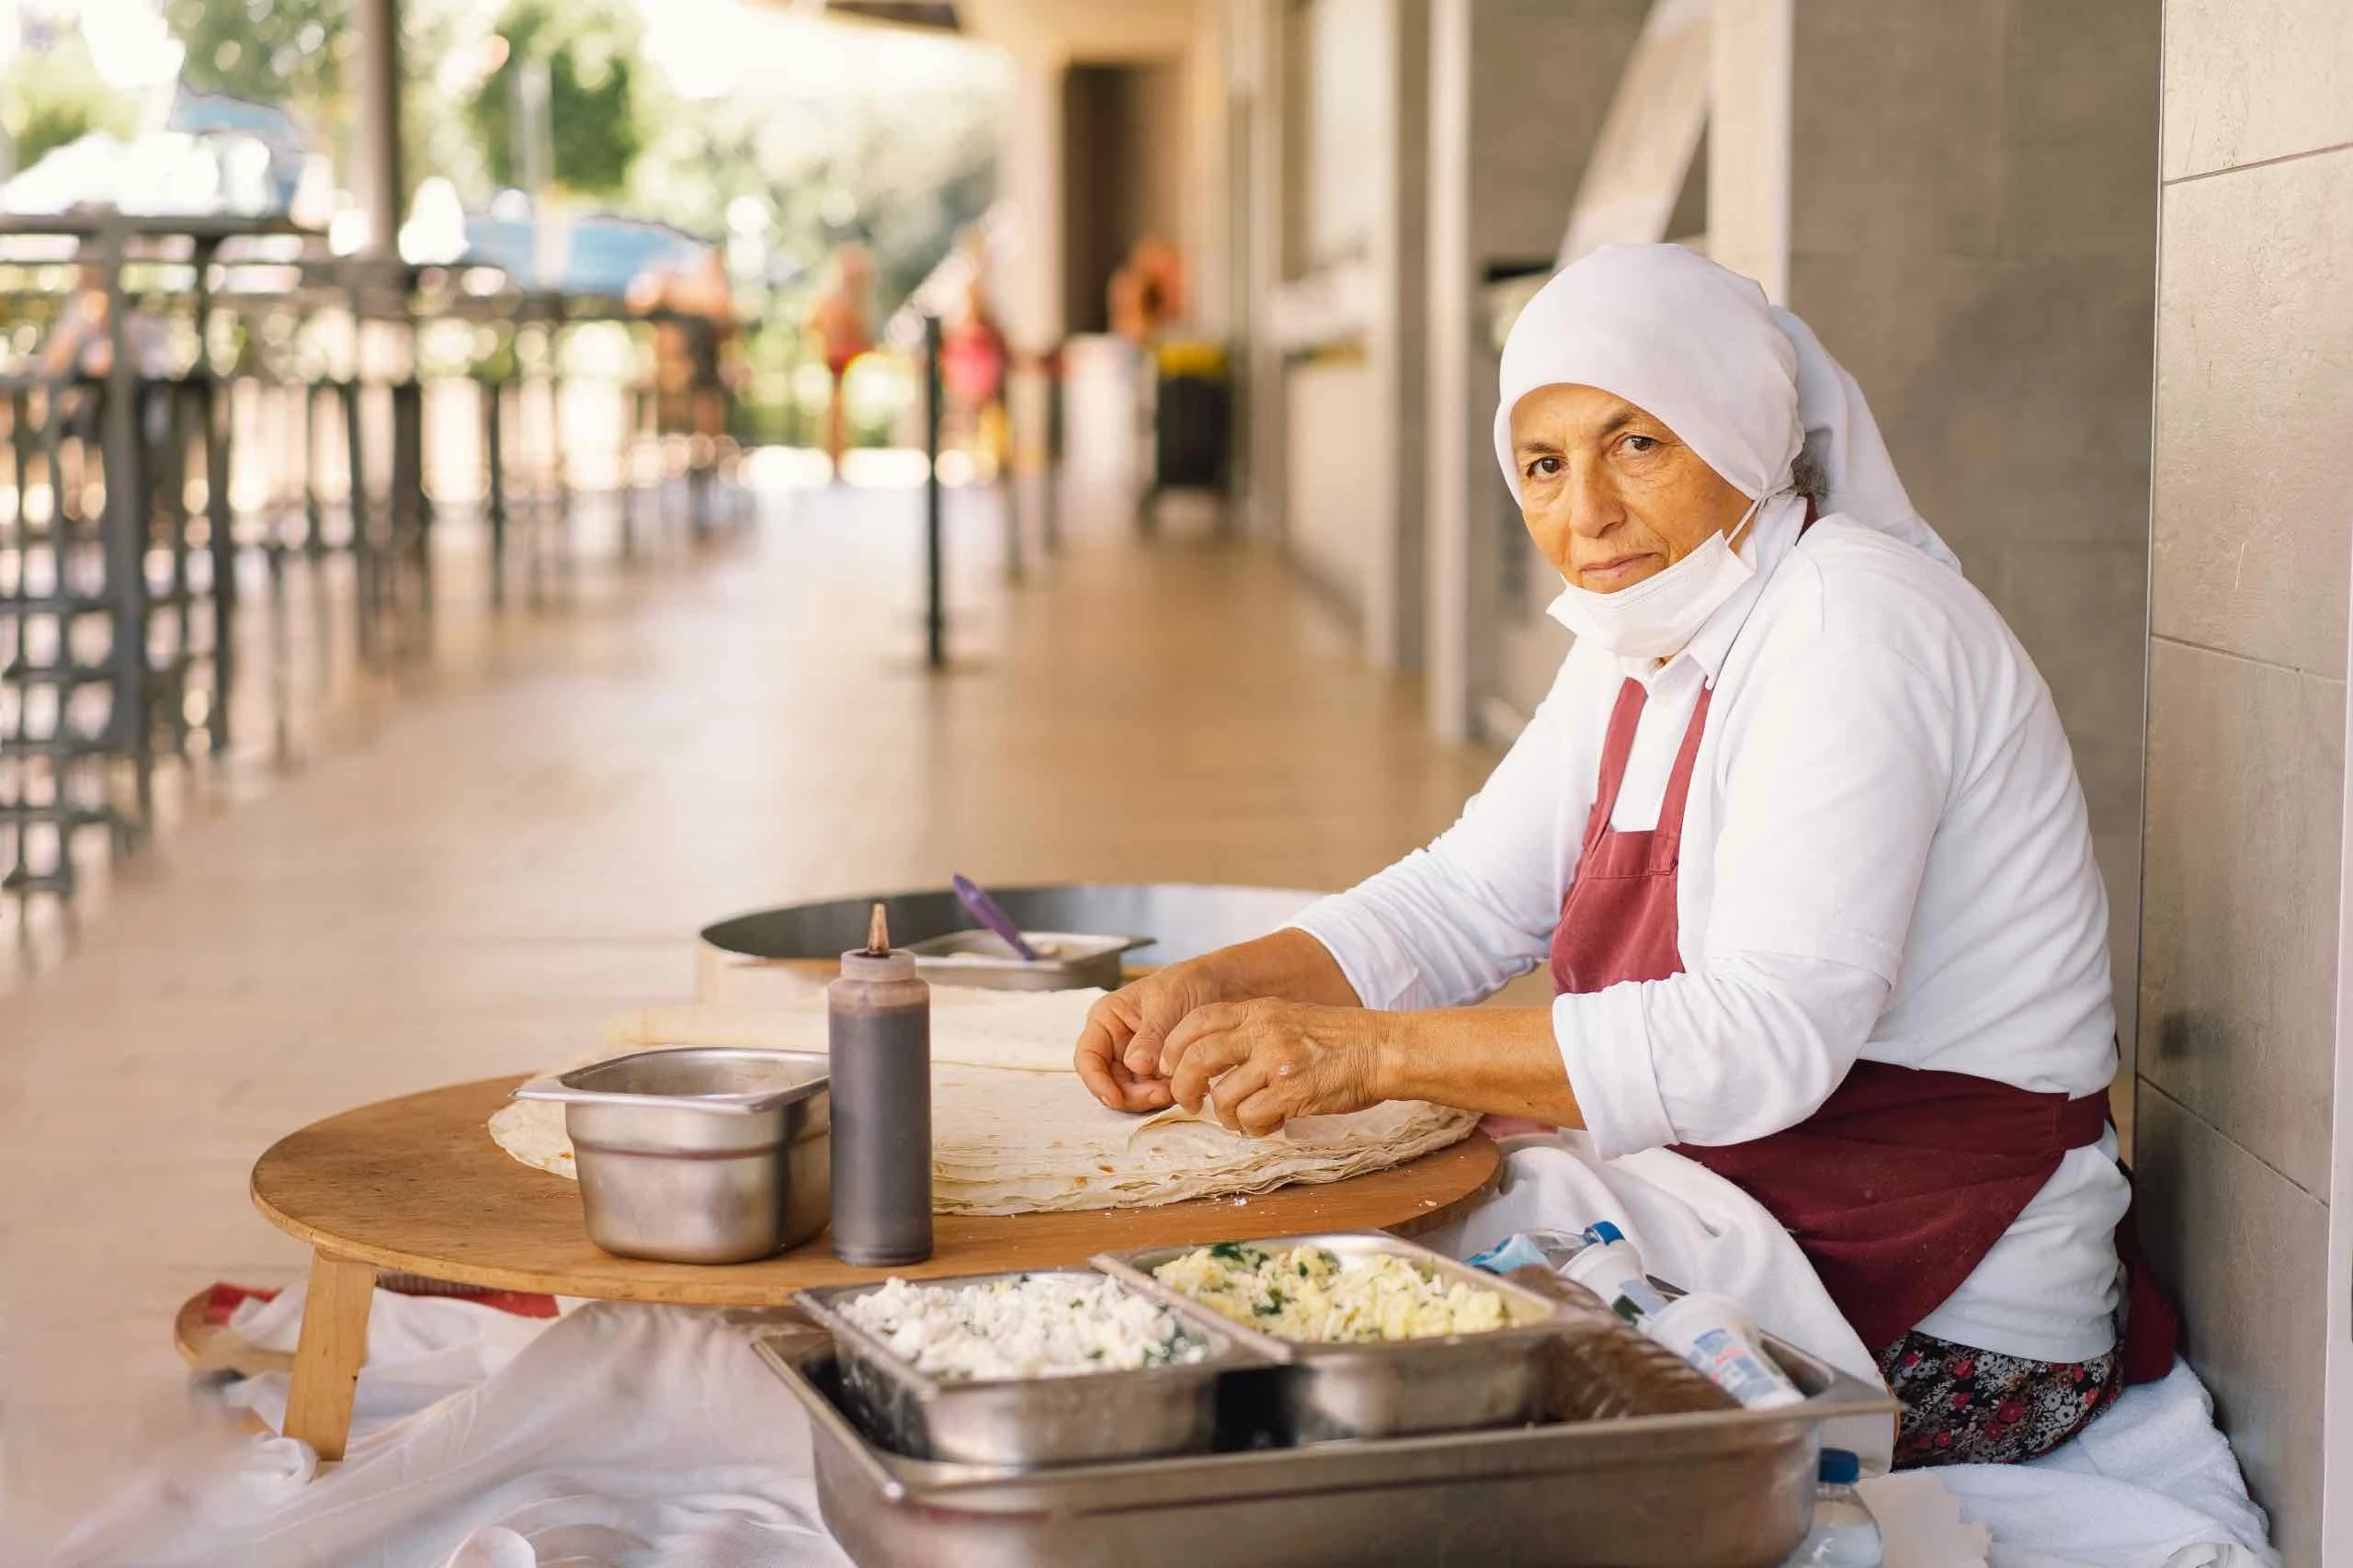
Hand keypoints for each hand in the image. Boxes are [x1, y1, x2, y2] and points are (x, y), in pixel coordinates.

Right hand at [1073, 959, 1232, 1113]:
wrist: (1219, 986)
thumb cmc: (1186, 984)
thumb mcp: (1166, 1005)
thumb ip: (1150, 1036)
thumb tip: (1136, 1066)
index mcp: (1106, 1019)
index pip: (1088, 1057)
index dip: (1097, 1081)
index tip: (1115, 1098)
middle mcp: (1115, 1043)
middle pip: (1109, 1082)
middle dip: (1131, 1095)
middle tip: (1160, 1094)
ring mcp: (1135, 1059)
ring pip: (1130, 1093)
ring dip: (1150, 1098)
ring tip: (1177, 1087)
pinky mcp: (1156, 1072)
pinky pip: (1153, 1092)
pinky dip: (1166, 1095)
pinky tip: (1186, 1085)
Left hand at [1159, 999, 1393, 1135]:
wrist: (1382, 1049)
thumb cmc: (1340, 1039)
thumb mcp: (1290, 1018)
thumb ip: (1253, 1031)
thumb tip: (1212, 1058)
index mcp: (1260, 1011)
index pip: (1197, 1020)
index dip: (1173, 1046)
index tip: (1169, 1067)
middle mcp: (1263, 1031)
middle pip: (1197, 1057)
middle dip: (1183, 1086)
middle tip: (1189, 1102)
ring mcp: (1277, 1061)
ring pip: (1222, 1095)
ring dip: (1225, 1116)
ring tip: (1241, 1120)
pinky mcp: (1292, 1092)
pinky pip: (1251, 1117)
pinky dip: (1253, 1128)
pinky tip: (1268, 1125)